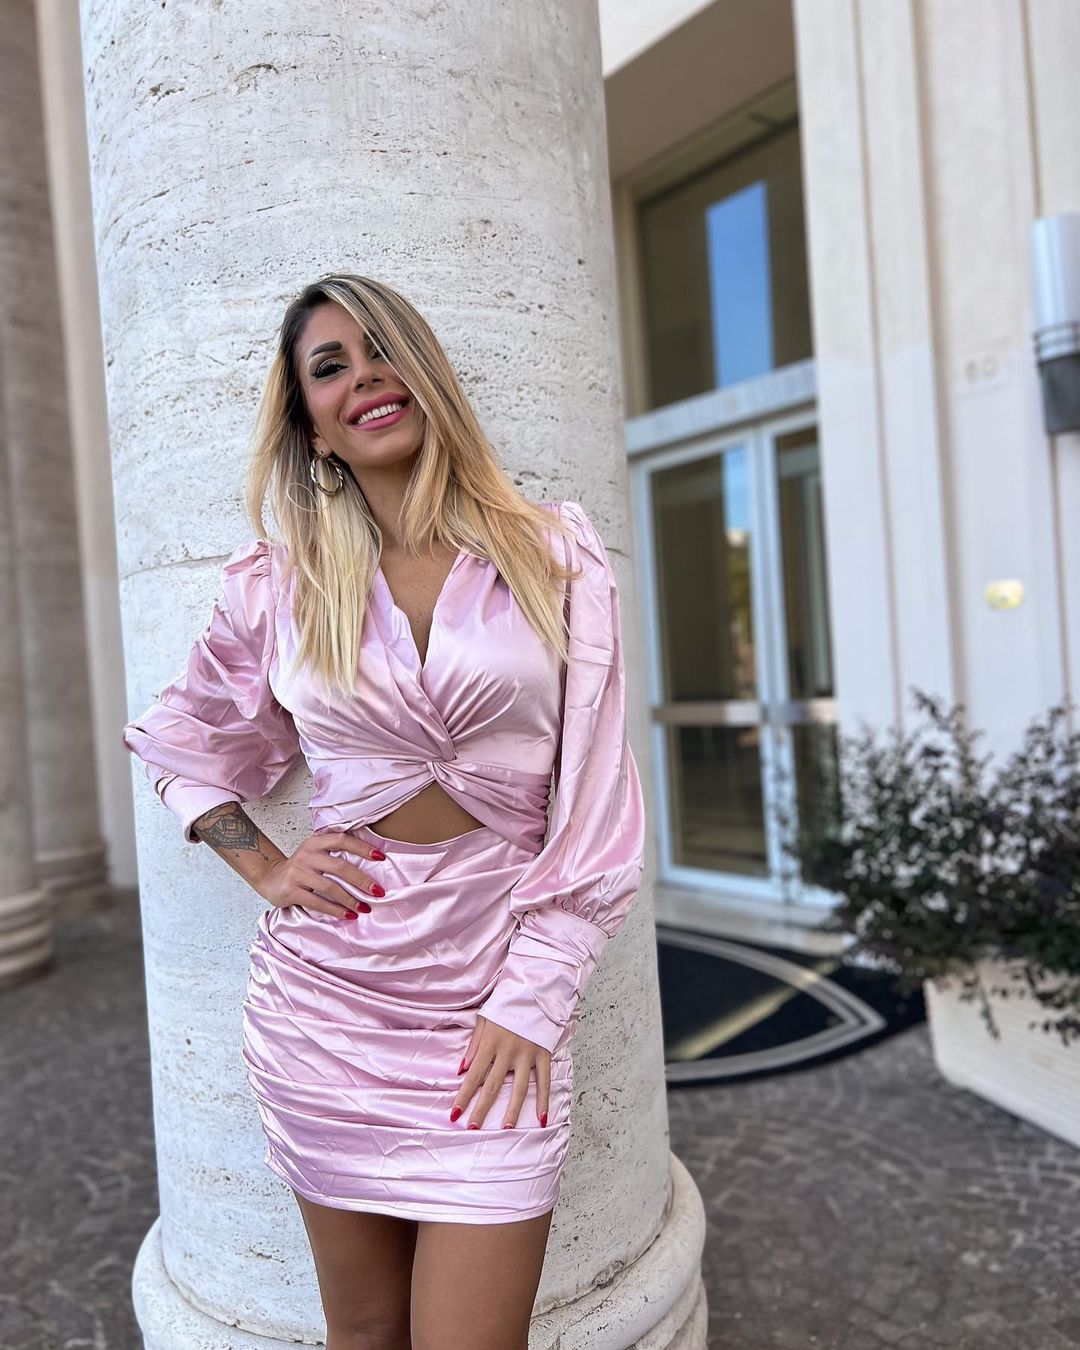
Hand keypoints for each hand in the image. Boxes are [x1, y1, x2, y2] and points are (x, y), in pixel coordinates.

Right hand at [260, 831, 386, 920]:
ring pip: (330, 887)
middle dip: (362, 880)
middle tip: (378, 891)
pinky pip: (318, 902)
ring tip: (365, 908)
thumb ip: (335, 853)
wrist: (269, 877)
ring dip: (350, 899)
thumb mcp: (315, 853)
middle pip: (340, 867)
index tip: (381, 857)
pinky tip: (348, 915)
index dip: (362, 848)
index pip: (342, 840)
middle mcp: (306, 855)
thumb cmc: (301, 867)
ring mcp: (298, 873)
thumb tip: (371, 860)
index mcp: (315, 842)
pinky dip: (335, 910)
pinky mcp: (291, 891)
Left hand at [450, 1015, 549, 1129]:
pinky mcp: (543, 1053)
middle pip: (493, 1086)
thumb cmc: (505, 1004)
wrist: (534, 989)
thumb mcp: (484, 1019)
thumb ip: (474, 1045)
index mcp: (490, 1042)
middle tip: (473, 1129)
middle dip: (481, 1109)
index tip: (455, 1114)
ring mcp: (527, 1053)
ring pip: (519, 1088)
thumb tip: (461, 1070)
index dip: (463, 1096)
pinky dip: (544, 1100)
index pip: (474, 1075)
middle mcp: (508, 1051)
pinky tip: (542, 1118)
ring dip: (512, 1110)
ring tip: (505, 1128)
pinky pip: (544, 1081)